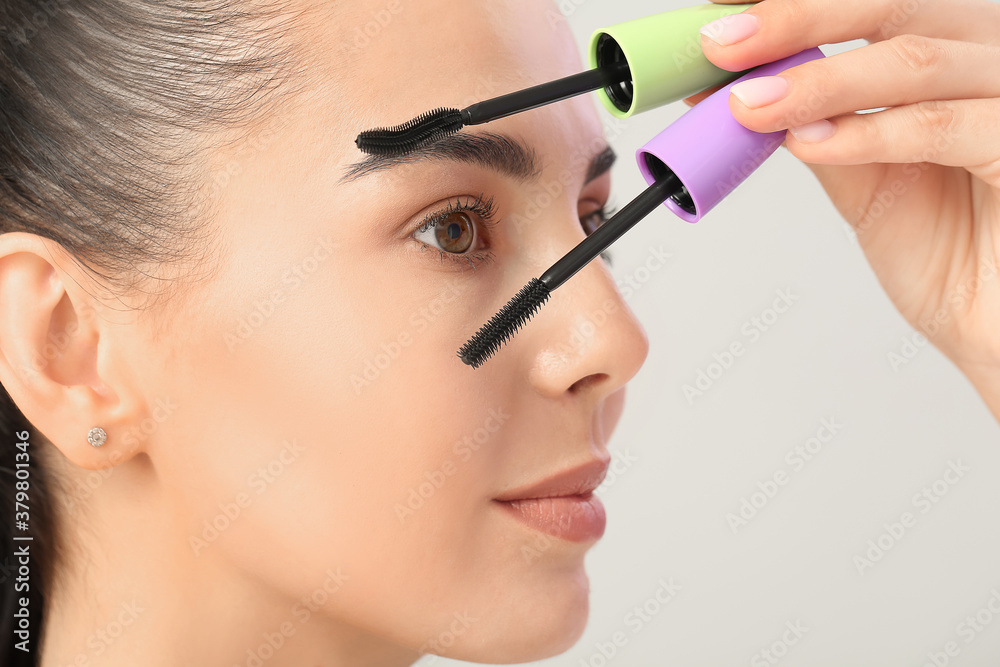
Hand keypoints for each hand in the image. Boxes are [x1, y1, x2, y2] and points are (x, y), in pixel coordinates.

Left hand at [688, 0, 999, 419]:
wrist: (998, 326)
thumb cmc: (952, 253)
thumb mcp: (865, 180)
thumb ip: (815, 125)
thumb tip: (734, 87)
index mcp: (951, 53)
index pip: (874, 6)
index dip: (796, 5)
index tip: (719, 14)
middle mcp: (989, 60)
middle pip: (897, 6)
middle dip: (797, 18)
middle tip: (718, 45)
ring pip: (916, 61)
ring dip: (819, 82)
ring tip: (747, 105)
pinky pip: (948, 127)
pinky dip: (869, 134)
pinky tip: (809, 143)